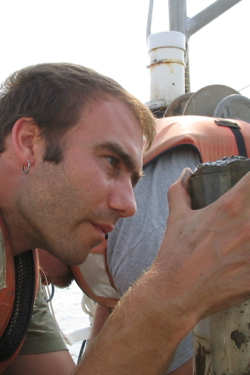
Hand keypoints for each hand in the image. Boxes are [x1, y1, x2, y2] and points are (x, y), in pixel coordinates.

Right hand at [155, 168, 249, 327]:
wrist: (176, 293)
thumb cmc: (177, 255)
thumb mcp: (177, 217)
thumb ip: (181, 190)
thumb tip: (186, 174)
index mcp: (230, 207)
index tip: (247, 189)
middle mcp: (248, 225)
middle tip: (244, 222)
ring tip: (245, 240)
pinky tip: (245, 257)